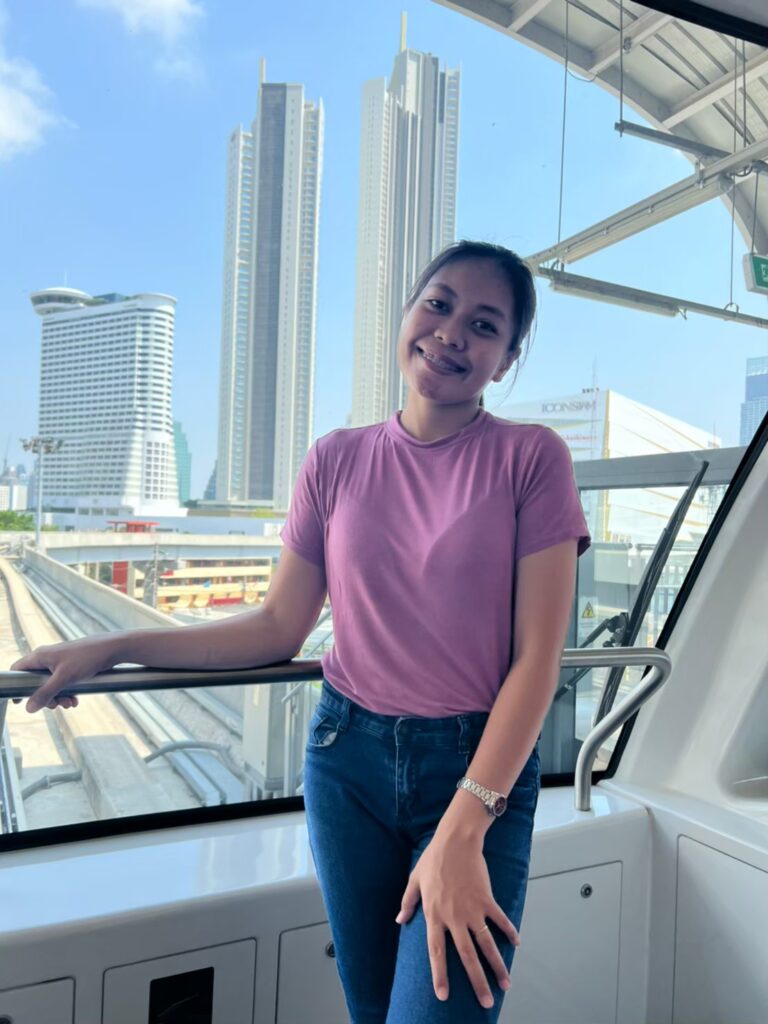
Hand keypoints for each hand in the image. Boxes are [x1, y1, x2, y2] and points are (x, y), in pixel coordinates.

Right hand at [10, 635, 120, 711]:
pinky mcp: (71, 666)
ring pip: (50, 685)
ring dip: (58, 697)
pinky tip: (75, 700)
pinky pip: (62, 683)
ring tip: (70, 703)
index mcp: (41, 656)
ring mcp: (59, 662)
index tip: (19, 700)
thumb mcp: (64, 678)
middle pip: (35, 682)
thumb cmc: (87, 658)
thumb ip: (45, 693)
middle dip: (45, 697)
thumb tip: (28, 708)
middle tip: (55, 706)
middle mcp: (48, 658)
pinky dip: (67, 692)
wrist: (112, 649)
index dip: (16, 685)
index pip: (18, 669)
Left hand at [394, 831, 518, 1008]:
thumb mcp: (415, 879)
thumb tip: (399, 920)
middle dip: (477, 982)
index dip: (440, 975)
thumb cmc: (433, 858)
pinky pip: (500, 920)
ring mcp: (472, 909)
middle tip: (485, 1003)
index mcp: (434, 915)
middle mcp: (454, 917)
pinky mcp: (487, 899)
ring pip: (487, 944)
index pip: (436, 952)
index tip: (443, 995)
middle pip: (467, 956)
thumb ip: (407, 902)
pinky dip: (509, 932)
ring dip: (497, 966)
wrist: (456, 840)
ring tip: (505, 985)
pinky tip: (516, 945)